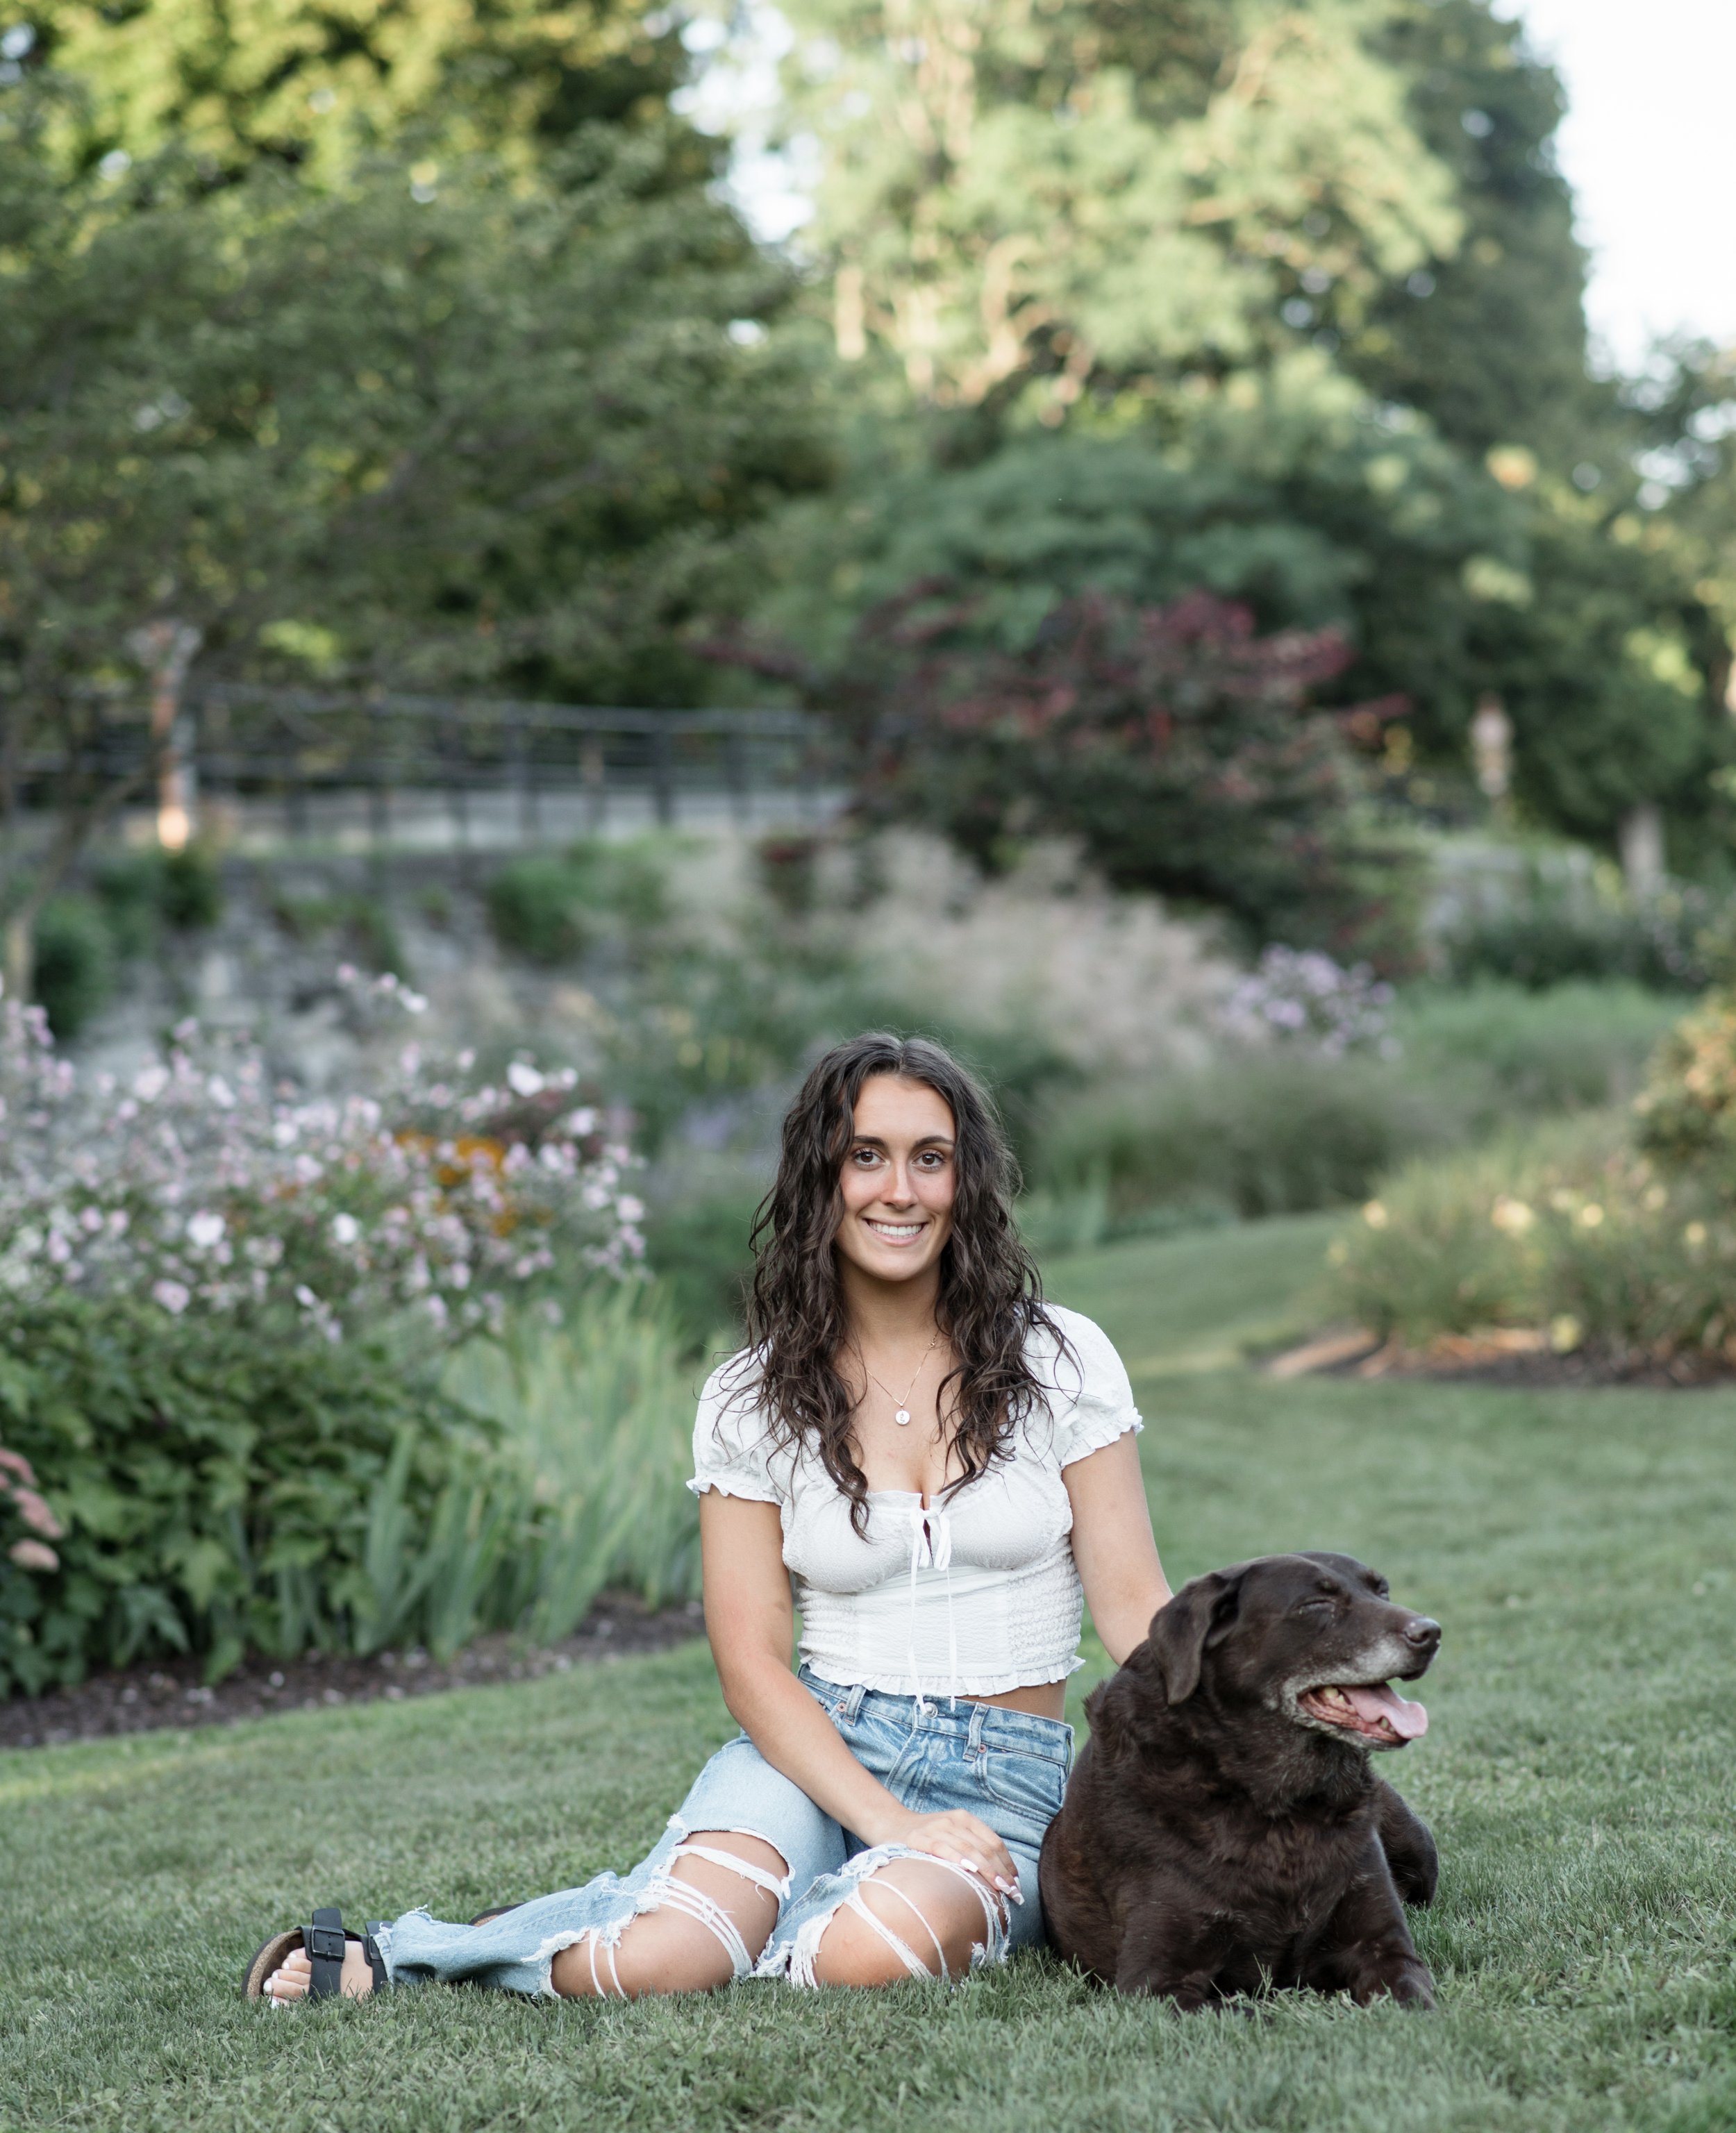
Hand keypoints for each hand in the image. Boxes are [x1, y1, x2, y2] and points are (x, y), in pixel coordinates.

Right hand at [891, 1809, 1023, 1903]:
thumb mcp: (952, 1836)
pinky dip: (959, 1859)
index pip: (994, 1842)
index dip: (1008, 1863)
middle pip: (985, 1848)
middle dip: (1002, 1872)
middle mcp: (954, 1821)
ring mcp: (937, 1828)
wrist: (891, 1824)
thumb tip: (999, 1877)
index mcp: (965, 1819)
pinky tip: (970, 1871)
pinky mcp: (919, 1838)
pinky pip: (943, 1849)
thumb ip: (972, 1849)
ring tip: (1000, 1889)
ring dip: (988, 1871)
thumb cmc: (927, 1838)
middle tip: (1013, 1894)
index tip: (1016, 1884)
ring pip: (969, 1849)